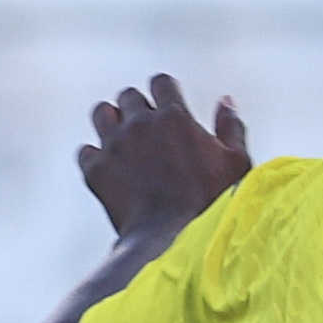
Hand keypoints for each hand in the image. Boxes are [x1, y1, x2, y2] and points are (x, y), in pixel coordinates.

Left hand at [80, 73, 248, 245]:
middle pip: (128, 96)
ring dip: (113, 123)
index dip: (166, 92)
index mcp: (174, 117)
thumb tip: (225, 101)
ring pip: (102, 113)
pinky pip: (86, 151)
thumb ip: (231, 128)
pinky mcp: (95, 169)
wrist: (175, 240)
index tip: (171, 108)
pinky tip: (112, 170)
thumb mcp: (237, 164)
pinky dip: (97, 157)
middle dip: (139, 109)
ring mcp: (113, 145)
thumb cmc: (214, 203)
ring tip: (127, 143)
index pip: (161, 82)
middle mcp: (139, 123)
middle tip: (152, 133)